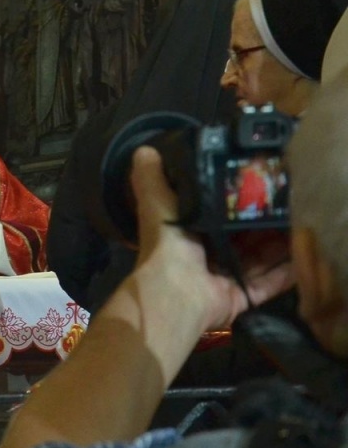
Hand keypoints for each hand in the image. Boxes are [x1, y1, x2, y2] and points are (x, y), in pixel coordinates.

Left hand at [130, 146, 292, 332]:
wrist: (176, 291)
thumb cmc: (168, 244)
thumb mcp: (156, 203)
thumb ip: (151, 179)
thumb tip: (144, 150)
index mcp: (186, 235)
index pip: (213, 216)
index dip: (234, 203)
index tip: (258, 185)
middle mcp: (204, 257)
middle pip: (239, 239)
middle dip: (261, 224)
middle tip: (287, 203)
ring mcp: (223, 279)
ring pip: (257, 260)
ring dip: (278, 246)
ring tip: (302, 225)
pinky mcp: (240, 296)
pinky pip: (268, 284)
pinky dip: (285, 273)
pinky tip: (303, 257)